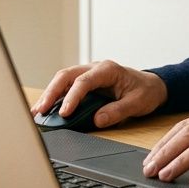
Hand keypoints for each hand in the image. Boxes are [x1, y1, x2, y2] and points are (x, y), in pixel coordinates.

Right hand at [30, 60, 166, 128]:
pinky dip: (55, 97)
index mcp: (108, 70)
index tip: (64, 113)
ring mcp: (88, 73)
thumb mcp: (137, 103)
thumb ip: (118, 111)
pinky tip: (45, 109)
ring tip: (37, 111)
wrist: (151, 85)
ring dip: (49, 94)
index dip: (72, 97)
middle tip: (40, 110)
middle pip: (66, 76)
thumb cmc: (145, 91)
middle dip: (51, 92)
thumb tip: (97, 120)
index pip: (84, 81)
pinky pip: (66, 86)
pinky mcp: (84, 82)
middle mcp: (94, 68)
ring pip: (62, 79)